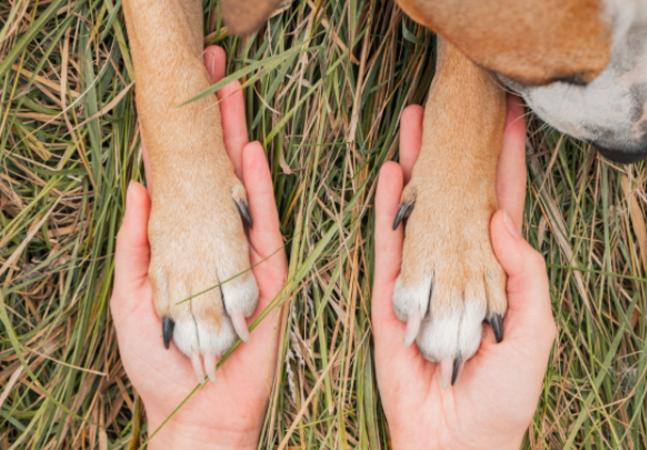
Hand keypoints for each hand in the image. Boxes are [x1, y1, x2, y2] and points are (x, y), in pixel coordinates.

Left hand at [110, 46, 286, 448]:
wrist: (198, 406)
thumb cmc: (159, 359)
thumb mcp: (131, 296)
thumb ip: (136, 244)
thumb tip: (138, 187)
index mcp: (182, 245)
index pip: (180, 183)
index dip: (178, 142)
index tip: (177, 100)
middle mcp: (215, 240)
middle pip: (213, 173)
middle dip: (212, 125)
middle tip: (214, 75)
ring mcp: (245, 252)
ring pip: (240, 187)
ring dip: (236, 141)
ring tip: (233, 94)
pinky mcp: (270, 270)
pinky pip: (265, 221)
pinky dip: (257, 187)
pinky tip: (250, 151)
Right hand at [373, 96, 556, 449]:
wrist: (455, 440)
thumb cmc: (504, 395)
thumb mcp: (535, 332)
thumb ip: (526, 275)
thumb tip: (503, 220)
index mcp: (497, 274)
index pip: (502, 207)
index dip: (506, 165)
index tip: (507, 120)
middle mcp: (459, 267)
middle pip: (457, 198)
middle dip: (455, 153)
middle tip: (450, 107)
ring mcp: (423, 278)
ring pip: (420, 211)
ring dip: (417, 168)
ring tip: (414, 124)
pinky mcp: (391, 296)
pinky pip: (388, 245)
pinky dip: (387, 209)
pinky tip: (388, 173)